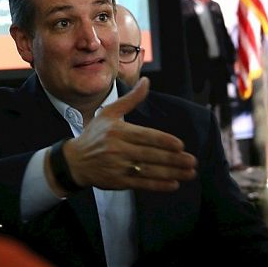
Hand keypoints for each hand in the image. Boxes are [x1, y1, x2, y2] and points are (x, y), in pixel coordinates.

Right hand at [63, 77, 196, 191]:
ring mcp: (118, 167)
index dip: (164, 141)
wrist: (74, 161)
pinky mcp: (118, 182)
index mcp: (117, 131)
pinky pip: (142, 184)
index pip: (145, 136)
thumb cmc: (95, 134)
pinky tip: (174, 184)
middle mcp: (118, 149)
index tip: (180, 145)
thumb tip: (147, 81)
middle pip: (150, 155)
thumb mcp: (109, 113)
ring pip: (149, 171)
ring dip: (172, 173)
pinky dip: (158, 185)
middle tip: (192, 161)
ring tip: (189, 173)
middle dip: (173, 159)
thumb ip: (131, 99)